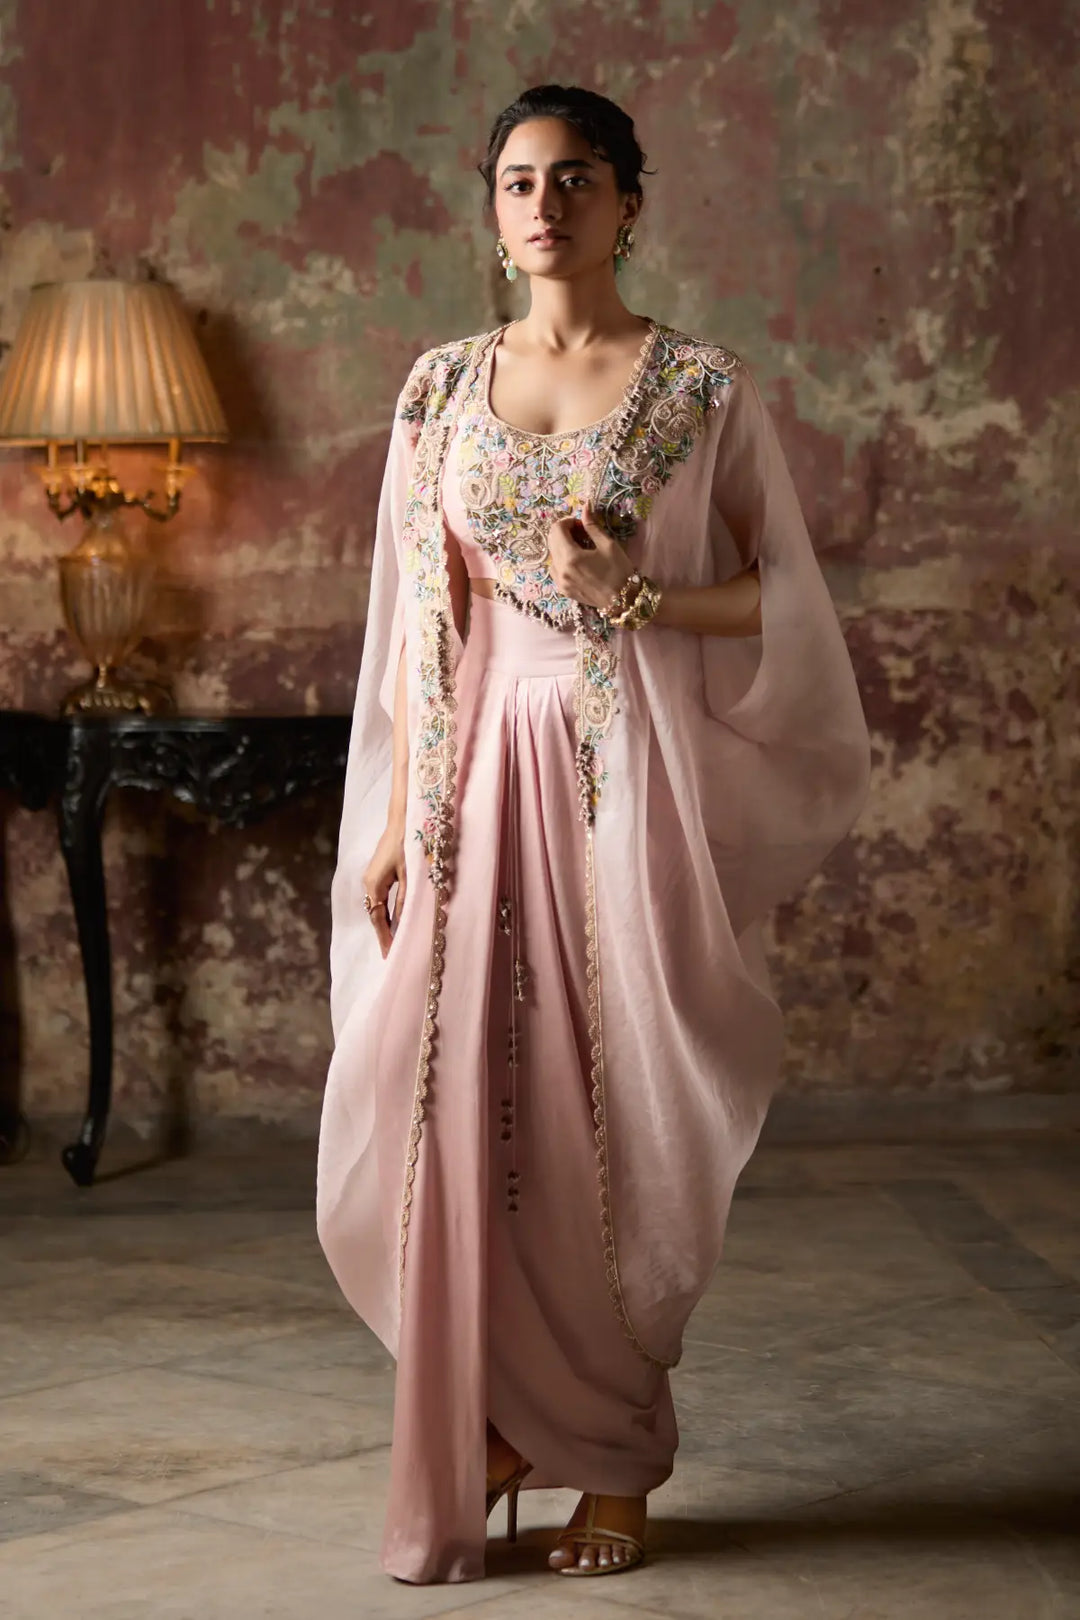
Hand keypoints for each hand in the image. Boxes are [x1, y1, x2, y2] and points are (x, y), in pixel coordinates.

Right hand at [362, 820, 406, 959]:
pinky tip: (392, 920)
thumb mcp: (410, 875)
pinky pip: (379, 899)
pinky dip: (385, 912)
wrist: (402, 820)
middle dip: (383, 934)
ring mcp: (370, 878)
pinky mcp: (376, 874)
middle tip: (390, 953)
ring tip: (392, 942)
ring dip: (383, 924)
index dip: (384, 938)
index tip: (388, 954)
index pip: (377, 918)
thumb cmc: (408, 844)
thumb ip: (405, 899)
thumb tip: (402, 923)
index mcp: (374, 884)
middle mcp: (368, 883)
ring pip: (376, 907)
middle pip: (375, 915)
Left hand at [546, 501, 635, 611]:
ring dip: (562, 547)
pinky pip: (555, 570)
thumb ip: (592, 526)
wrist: (624, 601)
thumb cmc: (619, 571)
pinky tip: (577, 562)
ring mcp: (560, 582)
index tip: (581, 525)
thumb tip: (585, 507)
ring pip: (552, 556)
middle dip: (564, 532)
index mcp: (571, 557)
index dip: (568, 522)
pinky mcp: (563, 590)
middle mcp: (561, 570)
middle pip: (552, 541)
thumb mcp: (608, 545)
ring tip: (580, 548)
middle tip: (581, 534)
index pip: (557, 529)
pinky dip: (562, 561)